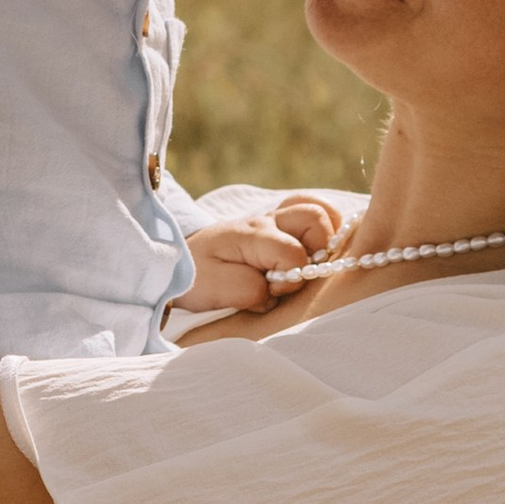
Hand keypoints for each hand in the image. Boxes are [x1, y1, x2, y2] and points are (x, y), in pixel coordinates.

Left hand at [179, 195, 345, 314]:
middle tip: (299, 273)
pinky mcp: (279, 227)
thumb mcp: (216, 289)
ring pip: (318, 210)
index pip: (292, 253)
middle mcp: (268, 220)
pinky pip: (310, 215)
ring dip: (324, 237)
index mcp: (252, 235)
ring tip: (311, 261)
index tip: (272, 291)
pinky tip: (312, 251)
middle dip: (319, 250)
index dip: (291, 279)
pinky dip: (321, 231)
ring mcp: (275, 220)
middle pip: (314, 217)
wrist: (180, 261)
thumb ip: (250, 291)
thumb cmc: (196, 276)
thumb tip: (274, 292)